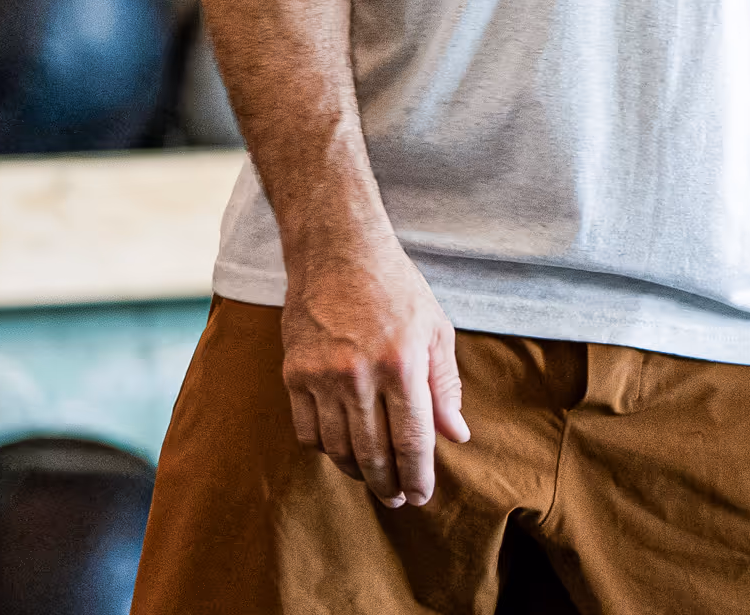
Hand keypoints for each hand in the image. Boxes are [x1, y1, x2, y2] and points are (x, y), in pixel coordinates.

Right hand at [280, 215, 469, 508]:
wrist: (338, 250)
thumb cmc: (395, 287)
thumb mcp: (435, 327)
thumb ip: (445, 385)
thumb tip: (456, 435)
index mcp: (402, 362)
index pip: (412, 440)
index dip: (418, 476)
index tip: (421, 495)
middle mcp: (360, 373)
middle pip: (374, 453)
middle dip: (389, 485)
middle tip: (397, 498)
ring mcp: (322, 375)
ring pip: (339, 449)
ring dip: (359, 472)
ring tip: (374, 477)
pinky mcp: (294, 373)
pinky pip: (308, 432)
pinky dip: (326, 449)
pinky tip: (342, 448)